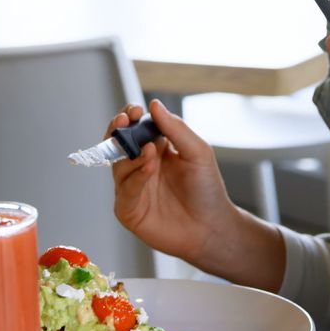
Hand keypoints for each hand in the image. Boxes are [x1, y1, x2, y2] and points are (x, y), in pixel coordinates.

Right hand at [108, 100, 284, 289]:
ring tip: (149, 151)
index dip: (130, 117)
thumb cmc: (206, 190)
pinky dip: (135, 178)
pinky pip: (124, 191)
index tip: (134, 110)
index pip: (134, 128)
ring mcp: (133, 188)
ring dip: (132, 155)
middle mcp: (140, 167)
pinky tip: (149, 169)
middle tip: (125, 121)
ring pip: (118, 166)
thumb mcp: (197, 152)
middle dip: (118, 130)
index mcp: (155, 149)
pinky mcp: (129, 210)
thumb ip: (176, 129)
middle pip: (117, 144)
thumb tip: (154, 104)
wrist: (212, 226)